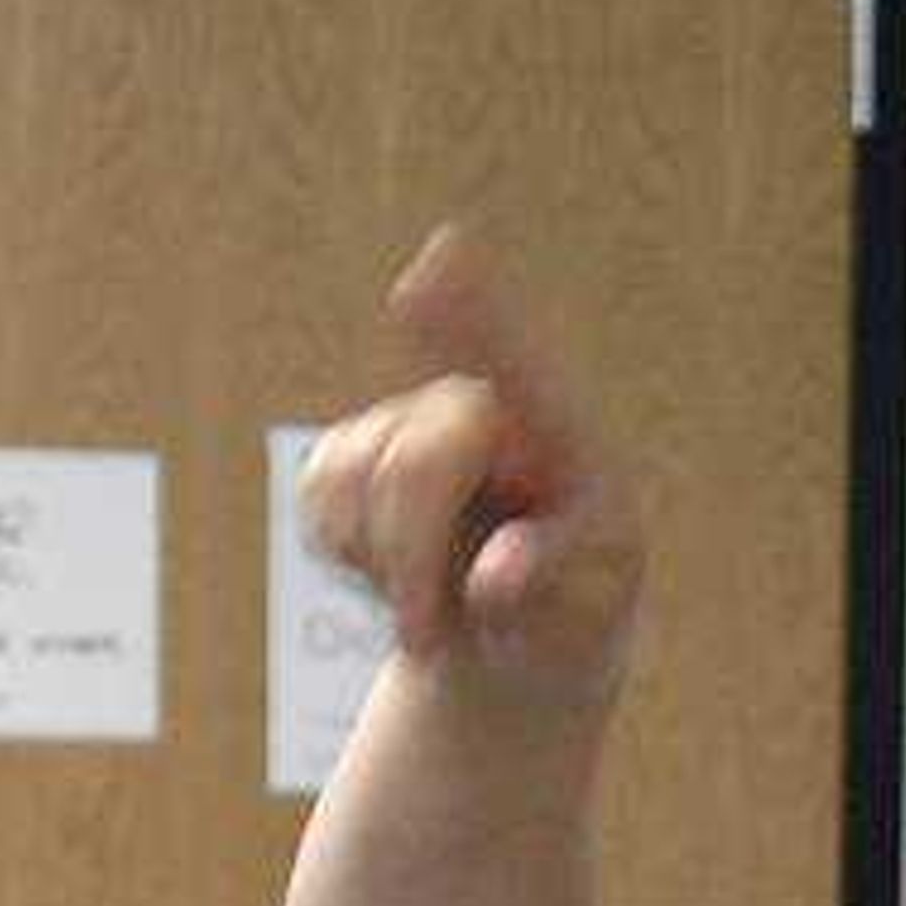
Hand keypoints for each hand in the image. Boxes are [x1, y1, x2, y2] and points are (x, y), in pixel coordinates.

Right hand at [297, 223, 645, 705]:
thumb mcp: (585, 626)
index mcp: (565, 442)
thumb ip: (549, 597)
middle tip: (427, 640)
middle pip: (418, 456)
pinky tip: (397, 581)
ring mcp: (414, 426)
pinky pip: (319, 500)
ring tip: (432, 617)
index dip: (478, 312)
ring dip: (381, 565)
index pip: (522, 367)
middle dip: (413, 552)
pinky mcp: (354, 458)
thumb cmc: (571, 623)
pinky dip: (347, 557)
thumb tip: (494, 578)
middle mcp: (487, 413)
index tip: (446, 254)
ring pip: (353, 475)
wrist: (518, 651)